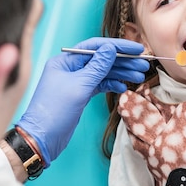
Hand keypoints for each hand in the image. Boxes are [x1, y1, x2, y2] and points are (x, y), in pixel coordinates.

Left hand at [17, 37, 149, 165]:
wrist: (42, 139)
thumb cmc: (55, 111)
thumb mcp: (79, 86)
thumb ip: (97, 67)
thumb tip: (110, 48)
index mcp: (65, 61)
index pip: (95, 47)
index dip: (118, 46)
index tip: (137, 48)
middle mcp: (70, 68)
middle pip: (101, 59)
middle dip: (123, 61)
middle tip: (143, 65)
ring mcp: (75, 81)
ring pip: (103, 72)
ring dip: (121, 73)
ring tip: (140, 76)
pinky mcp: (80, 94)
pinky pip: (99, 85)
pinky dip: (112, 84)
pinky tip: (124, 86)